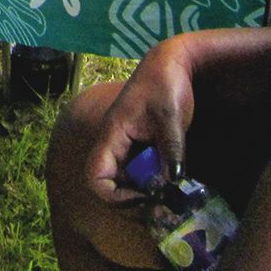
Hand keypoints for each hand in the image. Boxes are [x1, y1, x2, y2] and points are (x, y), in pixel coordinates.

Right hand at [85, 37, 196, 204]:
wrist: (172, 63)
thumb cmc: (166, 84)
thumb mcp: (171, 117)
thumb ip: (171, 150)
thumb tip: (173, 185)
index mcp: (112, 135)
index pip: (96, 177)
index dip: (115, 196)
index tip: (145, 196)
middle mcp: (115, 145)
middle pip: (111, 186)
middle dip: (134, 202)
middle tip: (163, 206)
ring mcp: (128, 147)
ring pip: (127, 183)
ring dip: (146, 194)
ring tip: (171, 199)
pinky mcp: (142, 148)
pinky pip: (141, 174)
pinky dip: (154, 184)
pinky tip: (173, 185)